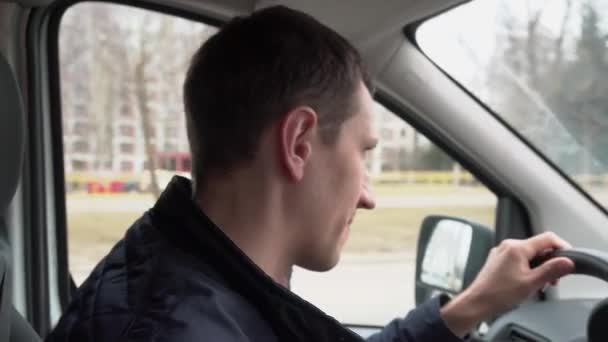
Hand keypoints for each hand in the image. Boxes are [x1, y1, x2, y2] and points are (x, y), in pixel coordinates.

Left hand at [440, 232, 574, 336]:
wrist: (478, 301)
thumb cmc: (499, 293)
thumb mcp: (531, 283)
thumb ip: (551, 270)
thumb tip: (567, 262)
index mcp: (517, 247)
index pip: (547, 238)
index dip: (562, 247)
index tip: (569, 259)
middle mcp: (508, 245)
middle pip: (538, 247)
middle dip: (549, 263)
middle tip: (552, 281)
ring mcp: (502, 252)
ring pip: (529, 254)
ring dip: (539, 267)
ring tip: (538, 285)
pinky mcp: (498, 259)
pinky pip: (518, 259)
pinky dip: (527, 268)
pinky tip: (527, 282)